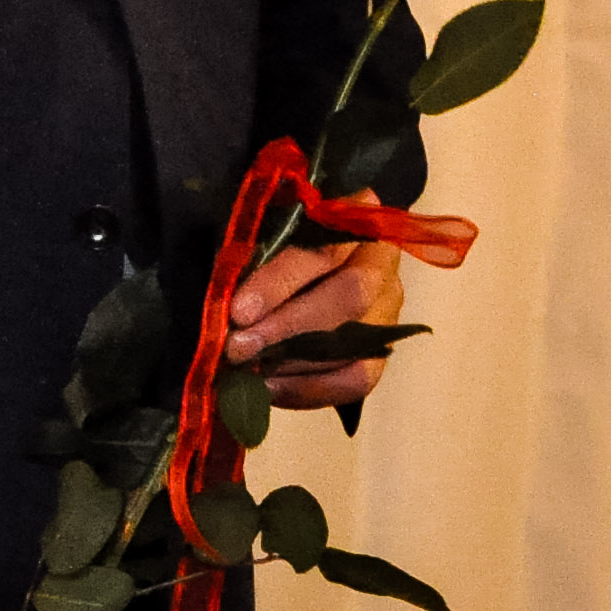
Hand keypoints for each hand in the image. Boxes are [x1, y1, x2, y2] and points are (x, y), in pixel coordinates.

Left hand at [224, 191, 406, 407]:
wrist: (307, 251)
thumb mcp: (263, 228)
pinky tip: (270, 391)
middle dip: (286, 329)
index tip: (237, 310)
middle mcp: (381, 263)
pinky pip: (358, 379)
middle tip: (237, 348)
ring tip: (247, 373)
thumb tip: (223, 302)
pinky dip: (312, 390)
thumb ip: (251, 253)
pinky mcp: (382, 348)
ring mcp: (388, 308)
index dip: (279, 283)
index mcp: (355, 219)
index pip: (323, 250)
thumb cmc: (275, 233)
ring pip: (355, 345)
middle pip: (348, 299)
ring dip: (295, 365)